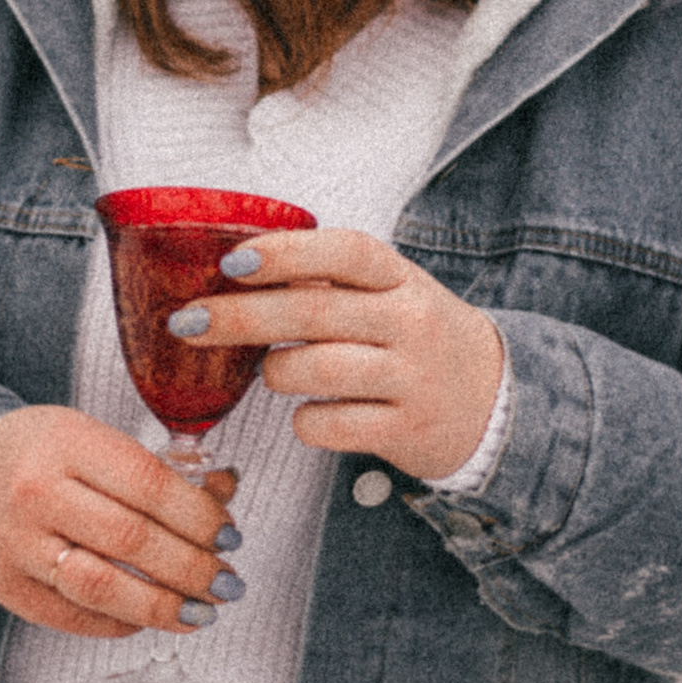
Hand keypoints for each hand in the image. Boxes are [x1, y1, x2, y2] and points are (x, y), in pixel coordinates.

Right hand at [0, 405, 240, 638]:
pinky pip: (75, 617)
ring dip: (162, 606)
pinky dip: (121, 623)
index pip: (149, 485)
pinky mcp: (9, 589)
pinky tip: (149, 617)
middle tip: (227, 582)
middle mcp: (38, 495)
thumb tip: (225, 492)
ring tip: (200, 612)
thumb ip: (158, 468)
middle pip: (132, 541)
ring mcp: (19, 546)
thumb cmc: (39, 454)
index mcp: (67, 445)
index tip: (230, 536)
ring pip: (102, 588)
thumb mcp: (94, 437)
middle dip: (192, 568)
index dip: (199, 517)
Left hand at [169, 229, 503, 480]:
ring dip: (275, 373)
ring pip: (317, 371)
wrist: (494, 403)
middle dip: (239, 317)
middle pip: (314, 312)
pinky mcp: (405, 431)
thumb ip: (330, 281)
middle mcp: (409, 323)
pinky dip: (304, 423)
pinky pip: (330, 426)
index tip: (232, 262)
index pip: (346, 252)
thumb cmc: (417, 340)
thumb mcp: (392, 294)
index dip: (286, 252)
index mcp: (401, 279)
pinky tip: (310, 415)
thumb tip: (237, 268)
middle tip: (187, 323)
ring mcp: (410, 379)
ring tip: (274, 373)